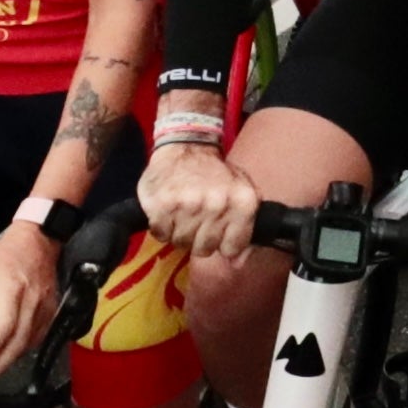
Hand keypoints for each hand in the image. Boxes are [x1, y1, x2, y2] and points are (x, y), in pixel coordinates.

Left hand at [0, 210, 67, 388]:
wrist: (37, 241)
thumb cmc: (1, 255)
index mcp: (11, 289)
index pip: (5, 325)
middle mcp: (32, 301)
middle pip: (19, 342)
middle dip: (0, 365)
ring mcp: (45, 307)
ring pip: (30, 343)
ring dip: (11, 362)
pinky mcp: (52, 310)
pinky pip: (39, 337)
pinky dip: (23, 351)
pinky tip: (9, 358)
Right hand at [139, 134, 261, 265]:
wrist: (186, 145)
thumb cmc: (216, 173)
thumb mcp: (243, 192)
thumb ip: (246, 227)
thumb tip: (238, 262)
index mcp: (243, 203)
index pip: (232, 248)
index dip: (222, 243)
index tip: (217, 231)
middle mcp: (217, 205)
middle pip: (205, 249)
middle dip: (199, 239)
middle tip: (197, 219)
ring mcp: (189, 205)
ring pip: (182, 244)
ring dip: (180, 232)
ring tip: (183, 212)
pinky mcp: (163, 205)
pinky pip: (161, 235)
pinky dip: (162, 227)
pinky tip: (169, 210)